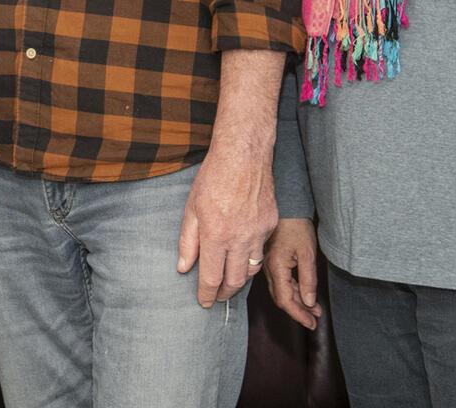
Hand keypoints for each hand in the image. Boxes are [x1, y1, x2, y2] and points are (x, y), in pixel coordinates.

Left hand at [176, 143, 276, 307]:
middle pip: (234, 280)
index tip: (204, 302)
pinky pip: (261, 249)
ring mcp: (258, 232)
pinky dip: (251, 256)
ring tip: (229, 281)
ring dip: (239, 279)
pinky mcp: (271, 224)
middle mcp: (239, 238)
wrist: (244, 154)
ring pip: (251, 269)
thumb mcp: (192, 208)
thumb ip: (187, 241)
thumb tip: (184, 268)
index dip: (206, 293)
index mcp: (216, 235)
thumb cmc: (214, 177)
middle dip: (225, 293)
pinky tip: (242, 253)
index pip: (211, 277)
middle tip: (217, 297)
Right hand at [264, 217, 322, 330]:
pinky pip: (281, 282)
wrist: (287, 206)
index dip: (299, 314)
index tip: (311, 323)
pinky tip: (305, 294)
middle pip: (282, 299)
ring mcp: (268, 266)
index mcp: (275, 268)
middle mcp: (268, 270)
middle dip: (298, 312)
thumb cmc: (296, 227)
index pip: (285, 300)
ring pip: (282, 292)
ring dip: (298, 302)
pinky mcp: (272, 262)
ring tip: (314, 310)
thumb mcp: (307, 253)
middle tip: (314, 321)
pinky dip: (294, 291)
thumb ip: (308, 280)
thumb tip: (309, 302)